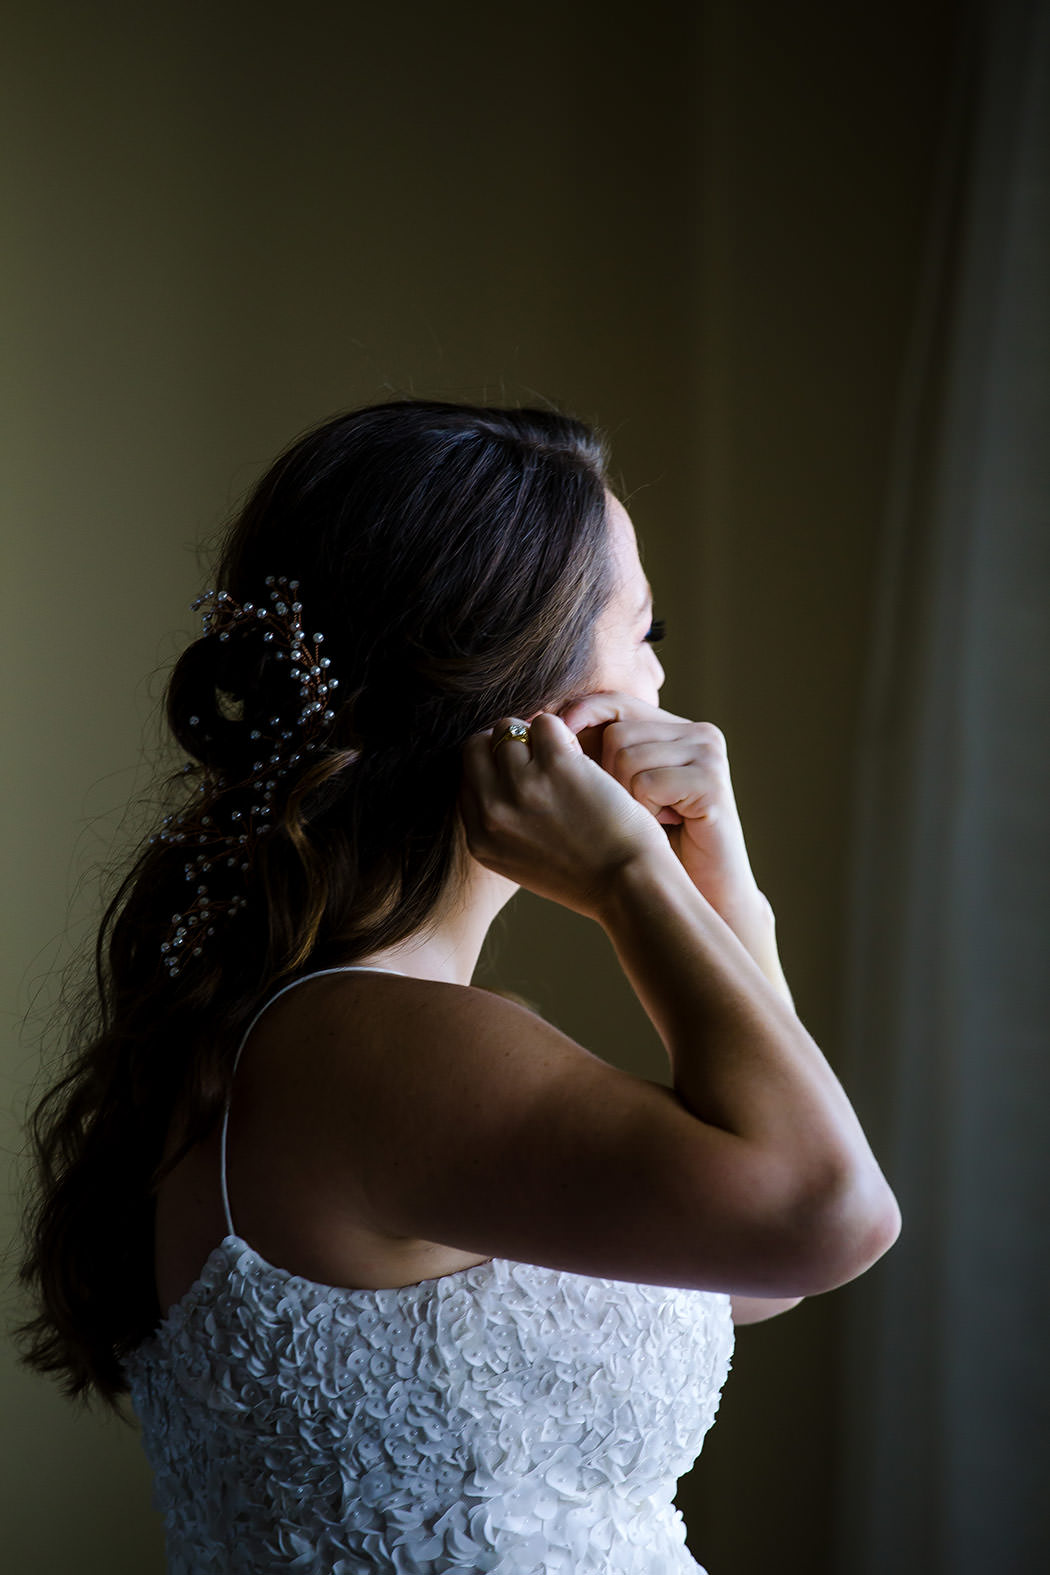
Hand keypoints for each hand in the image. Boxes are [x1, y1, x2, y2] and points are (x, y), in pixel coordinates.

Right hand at [458, 712, 673, 920]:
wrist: (628, 887)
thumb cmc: (588, 877)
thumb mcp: (523, 864)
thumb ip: (501, 827)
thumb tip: (499, 781)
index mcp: (481, 840)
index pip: (466, 779)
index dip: (492, 766)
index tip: (517, 768)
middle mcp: (493, 811)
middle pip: (476, 747)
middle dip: (503, 744)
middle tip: (534, 755)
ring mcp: (521, 786)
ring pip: (510, 729)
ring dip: (535, 736)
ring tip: (563, 758)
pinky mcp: (556, 765)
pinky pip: (546, 723)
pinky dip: (562, 732)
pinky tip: (579, 755)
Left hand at [556, 691, 765, 921]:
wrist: (695, 892)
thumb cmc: (647, 847)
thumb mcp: (614, 794)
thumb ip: (589, 758)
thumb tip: (530, 730)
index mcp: (673, 730)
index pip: (614, 703)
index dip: (578, 718)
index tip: (550, 745)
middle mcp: (695, 733)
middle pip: (616, 733)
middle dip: (604, 777)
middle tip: (621, 812)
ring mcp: (707, 755)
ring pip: (627, 757)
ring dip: (624, 799)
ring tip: (647, 822)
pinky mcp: (713, 780)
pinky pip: (648, 782)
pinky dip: (645, 813)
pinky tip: (665, 827)